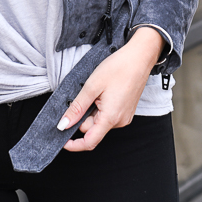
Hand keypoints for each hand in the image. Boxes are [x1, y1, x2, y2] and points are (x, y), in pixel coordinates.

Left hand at [59, 27, 162, 152]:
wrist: (139, 58)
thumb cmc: (119, 68)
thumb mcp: (92, 86)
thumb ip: (76, 108)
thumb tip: (63, 125)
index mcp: (110, 118)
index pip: (89, 142)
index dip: (73, 144)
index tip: (62, 139)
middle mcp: (119, 121)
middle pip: (92, 129)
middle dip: (82, 117)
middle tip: (82, 96)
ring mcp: (124, 117)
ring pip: (99, 121)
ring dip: (91, 110)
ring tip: (95, 91)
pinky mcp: (126, 111)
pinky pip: (107, 116)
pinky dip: (99, 108)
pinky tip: (102, 92)